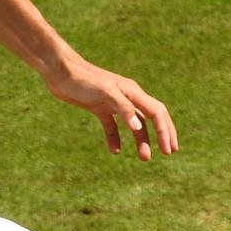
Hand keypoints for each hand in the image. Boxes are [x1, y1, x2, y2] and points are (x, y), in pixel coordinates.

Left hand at [47, 55, 178, 159]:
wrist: (61, 72)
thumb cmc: (83, 80)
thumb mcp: (105, 93)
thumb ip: (123, 108)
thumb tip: (139, 128)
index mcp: (133, 92)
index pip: (157, 113)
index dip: (165, 131)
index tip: (168, 150)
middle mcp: (127, 97)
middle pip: (152, 117)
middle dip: (162, 134)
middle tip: (169, 152)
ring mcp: (113, 103)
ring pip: (134, 124)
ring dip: (141, 140)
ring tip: (144, 158)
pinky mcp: (99, 107)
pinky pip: (112, 126)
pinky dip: (115, 138)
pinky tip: (115, 151)